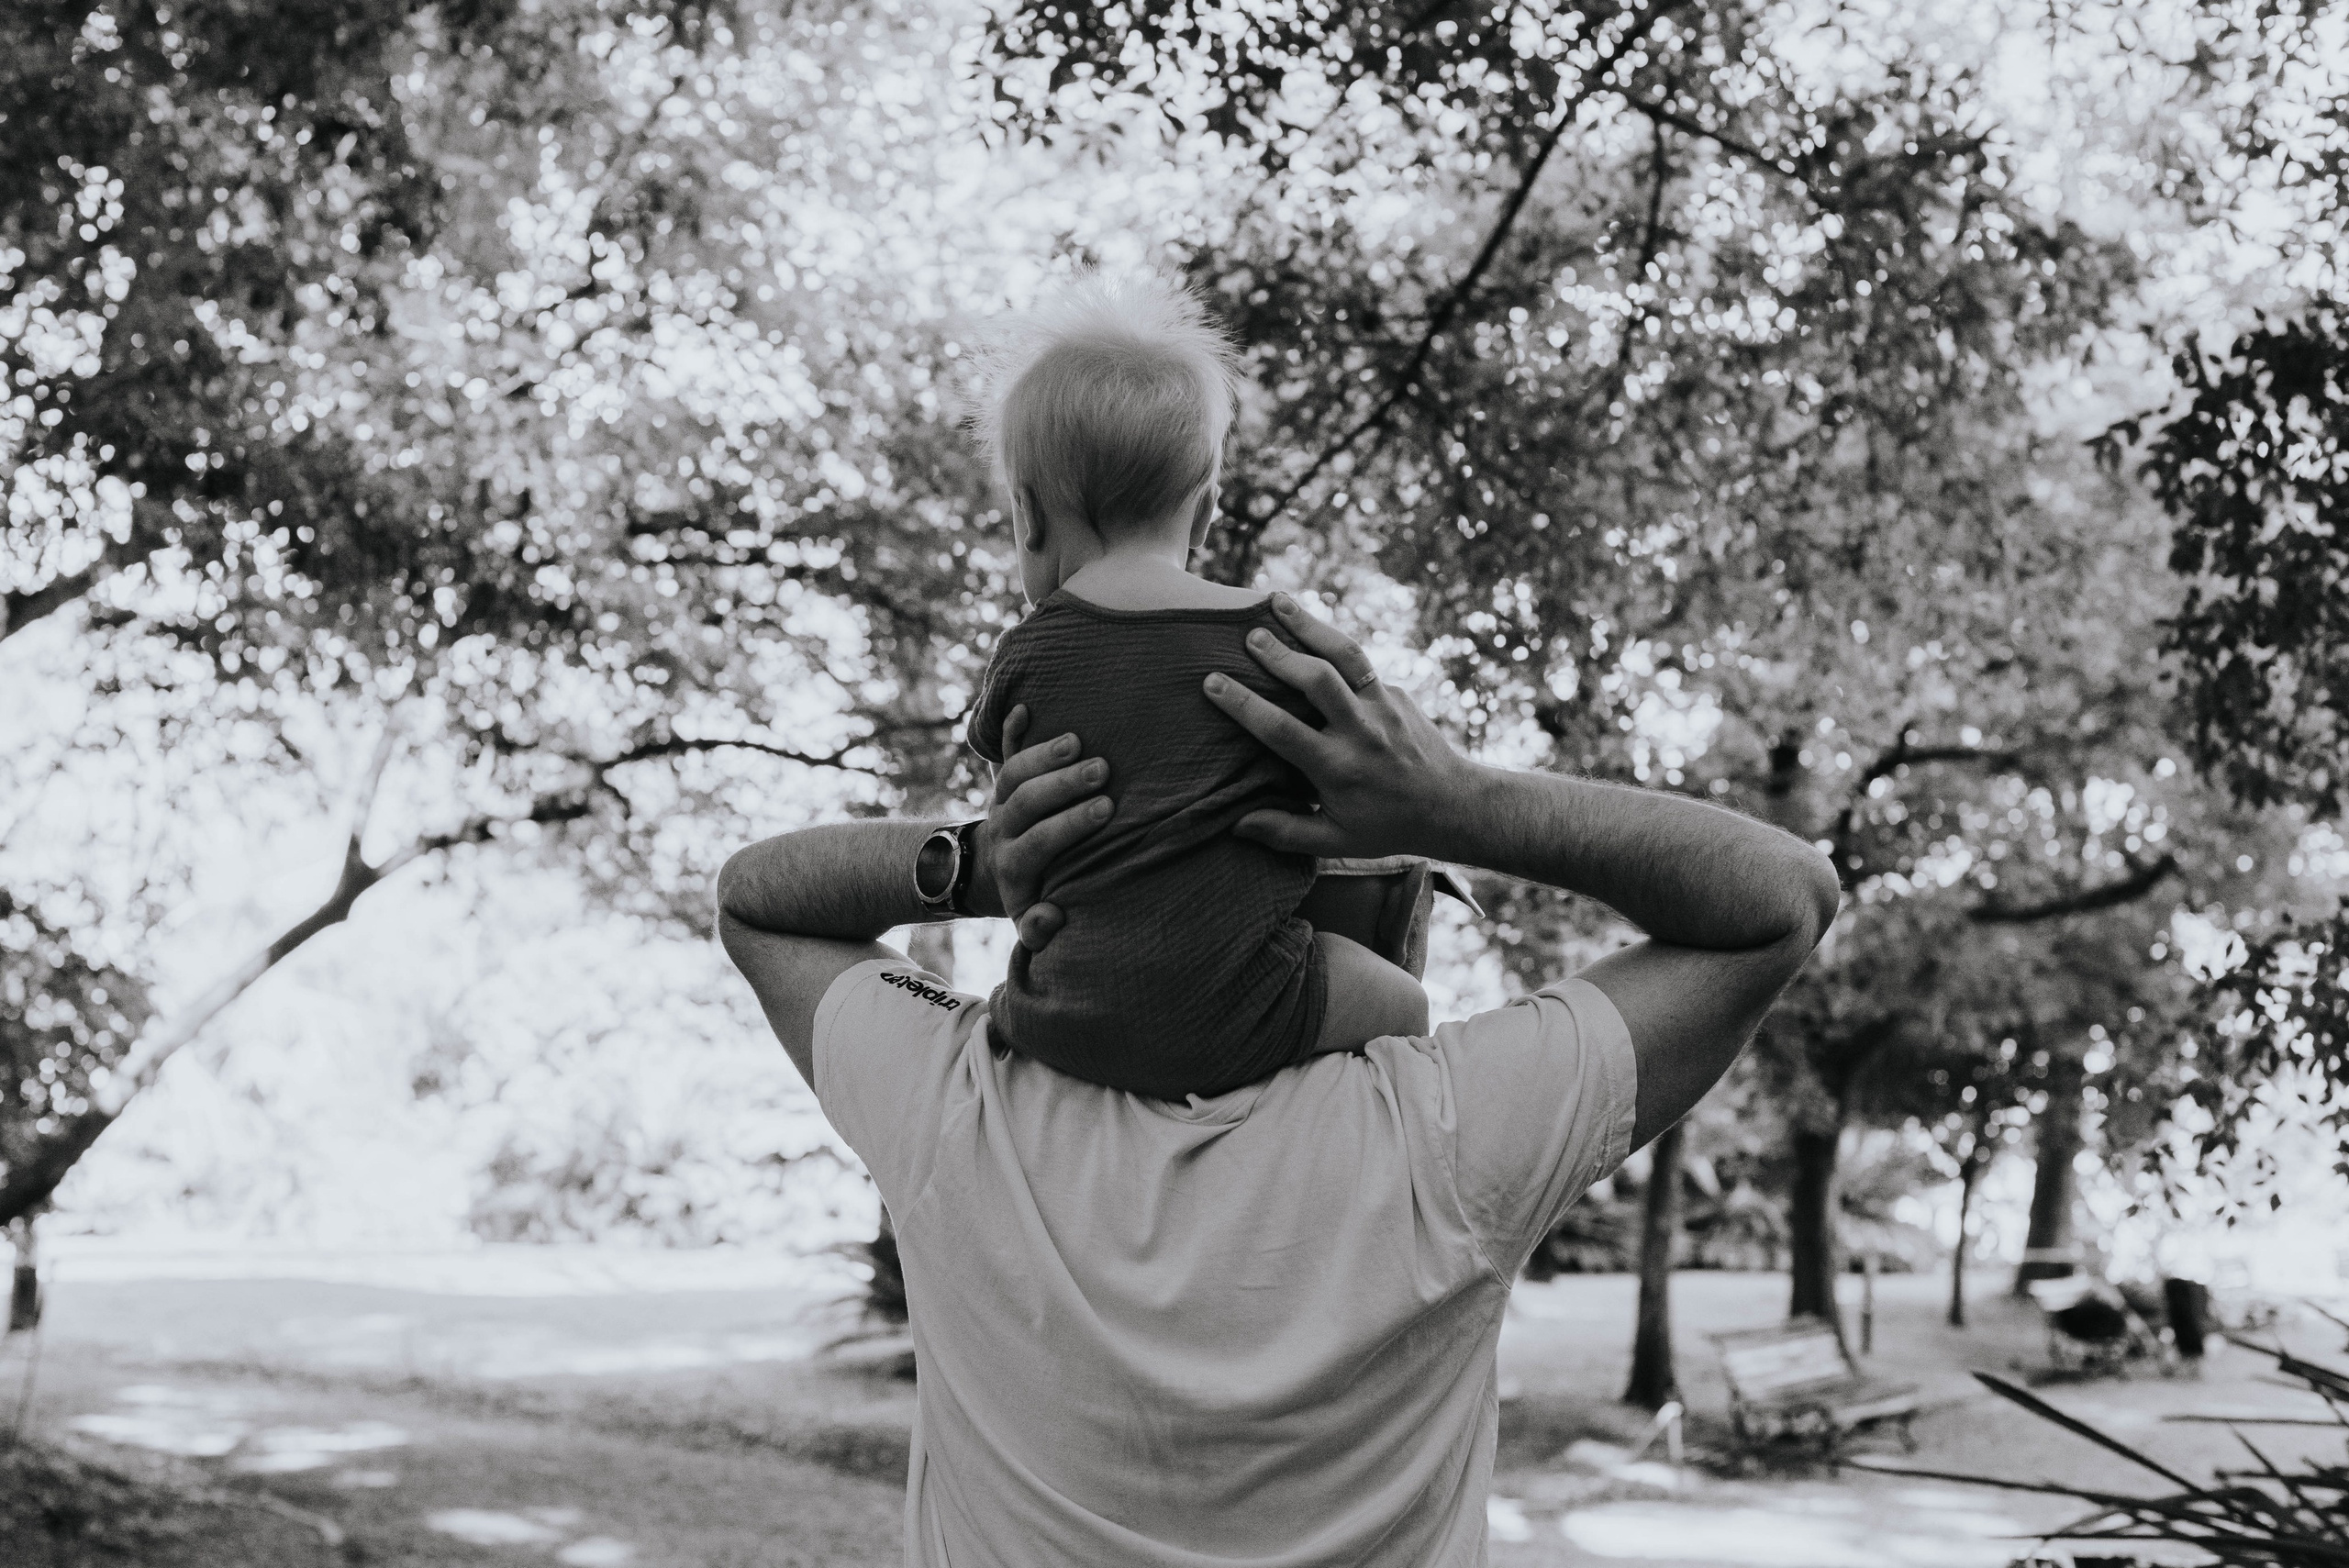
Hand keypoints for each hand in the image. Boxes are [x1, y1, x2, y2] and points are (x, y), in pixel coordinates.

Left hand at [971, 704, 1111, 949]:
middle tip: (1101, 770)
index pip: (1038, 841)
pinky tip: (1023, 709)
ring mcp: (1001, 799)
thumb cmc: (1032, 893)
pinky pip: (999, 750)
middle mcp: (1005, 827)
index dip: (1069, 825)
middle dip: (1062, 785)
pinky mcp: (1002, 778)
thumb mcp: (1031, 921)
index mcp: (1014, 862)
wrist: (992, 869)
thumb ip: (1039, 928)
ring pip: (1012, 772)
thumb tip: (1051, 918)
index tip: (1106, 810)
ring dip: (1043, 754)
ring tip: (1078, 740)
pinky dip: (1007, 729)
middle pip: (1025, 801)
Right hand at [1203, 594, 1475, 859]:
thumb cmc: (1388, 826)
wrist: (1453, 805)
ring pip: (1345, 654)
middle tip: (1248, 635)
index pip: (1281, 730)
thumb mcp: (1336, 841)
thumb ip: (1286, 832)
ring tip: (1276, 600)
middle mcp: (1361, 730)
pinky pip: (1360, 663)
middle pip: (1317, 679)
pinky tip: (1308, 629)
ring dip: (1309, 623)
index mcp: (1337, 767)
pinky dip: (1331, 644)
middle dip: (1280, 652)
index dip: (1244, 705)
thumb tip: (1235, 825)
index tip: (1212, 682)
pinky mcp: (1397, 692)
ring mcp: (1383, 705)